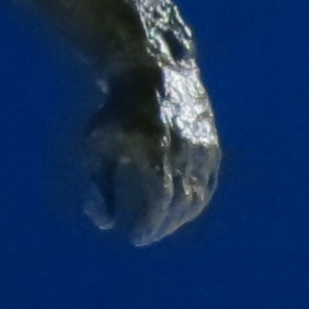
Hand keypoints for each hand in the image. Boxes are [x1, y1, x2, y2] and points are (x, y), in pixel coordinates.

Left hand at [84, 62, 220, 245]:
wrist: (150, 71)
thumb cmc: (116, 112)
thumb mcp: (97, 146)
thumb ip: (100, 187)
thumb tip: (106, 224)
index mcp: (155, 152)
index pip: (160, 203)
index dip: (150, 226)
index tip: (136, 237)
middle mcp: (183, 151)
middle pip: (180, 204)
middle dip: (163, 226)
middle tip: (147, 234)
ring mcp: (202, 147)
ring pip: (199, 196)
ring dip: (180, 218)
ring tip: (162, 224)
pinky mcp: (211, 144)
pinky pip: (209, 182)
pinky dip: (197, 201)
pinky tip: (180, 208)